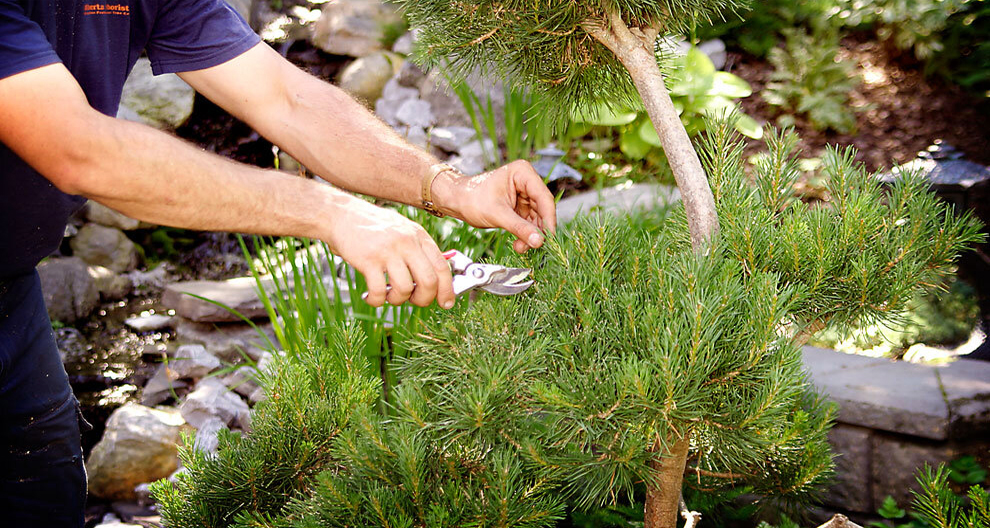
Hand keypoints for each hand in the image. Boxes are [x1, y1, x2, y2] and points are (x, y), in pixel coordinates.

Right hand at [324, 193, 454, 308]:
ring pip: (404, 289)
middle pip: (428, 281)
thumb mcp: (403, 231)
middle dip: (424, 299)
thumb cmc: (373, 227)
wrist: (341, 215)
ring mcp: (388, 250)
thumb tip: (435, 281)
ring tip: (389, 296)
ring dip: (398, 300)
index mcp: (419, 236)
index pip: (442, 267)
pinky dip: (376, 301)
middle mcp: (407, 242)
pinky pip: (379, 291)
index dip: (447, 289)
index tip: (446, 303)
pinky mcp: (368, 260)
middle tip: (413, 301)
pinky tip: (372, 297)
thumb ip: (419, 251)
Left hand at [435, 160, 556, 252]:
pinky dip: (525, 233)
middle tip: (534, 246)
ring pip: (537, 218)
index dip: (548, 219)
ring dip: (531, 234)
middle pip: (542, 208)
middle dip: (537, 230)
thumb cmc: (471, 199)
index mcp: (522, 172)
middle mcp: (526, 180)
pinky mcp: (519, 205)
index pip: (543, 197)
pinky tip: (519, 244)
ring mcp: (523, 193)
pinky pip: (528, 221)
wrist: (456, 201)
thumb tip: (539, 242)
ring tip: (521, 247)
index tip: (549, 238)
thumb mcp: (497, 215)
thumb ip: (519, 228)